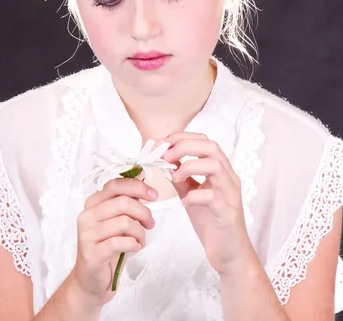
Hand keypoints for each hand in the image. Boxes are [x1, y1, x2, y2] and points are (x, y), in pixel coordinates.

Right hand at [73, 177, 156, 305]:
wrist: (91, 280)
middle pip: (123, 202)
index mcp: (92, 203)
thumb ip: (126, 204)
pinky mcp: (92, 254)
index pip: (115, 185)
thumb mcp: (116, 221)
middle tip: (150, 223)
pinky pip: (119, 243)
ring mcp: (87, 235)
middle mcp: (87, 216)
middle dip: (143, 212)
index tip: (153, 195)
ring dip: (140, 232)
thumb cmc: (107, 247)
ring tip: (141, 239)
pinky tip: (134, 247)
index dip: (137, 187)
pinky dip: (134, 244)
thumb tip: (145, 189)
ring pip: (124, 222)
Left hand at [156, 131, 254, 277]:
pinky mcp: (228, 214)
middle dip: (185, 146)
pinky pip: (213, 197)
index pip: (205, 141)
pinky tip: (184, 203)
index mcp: (221, 171)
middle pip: (211, 147)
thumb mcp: (191, 194)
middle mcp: (229, 178)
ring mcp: (231, 195)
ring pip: (215, 165)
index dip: (182, 138)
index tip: (163, 144)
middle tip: (166, 156)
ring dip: (190, 166)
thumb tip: (164, 161)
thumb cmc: (212, 222)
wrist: (229, 255)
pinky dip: (194, 196)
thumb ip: (181, 177)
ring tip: (175, 178)